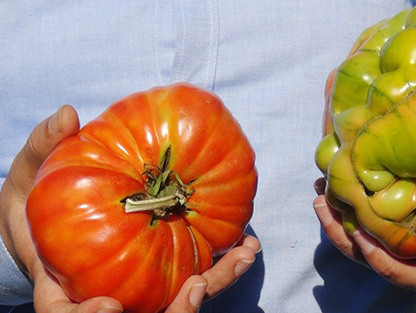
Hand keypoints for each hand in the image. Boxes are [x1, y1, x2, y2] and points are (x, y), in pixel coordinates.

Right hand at [0, 105, 259, 311]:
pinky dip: (222, 266)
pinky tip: (246, 244)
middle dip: (175, 310)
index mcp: (63, 282)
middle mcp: (105, 292)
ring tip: (245, 252)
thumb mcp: (30, 173)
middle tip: (199, 284)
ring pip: (178, 302)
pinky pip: (194, 277)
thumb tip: (67, 114)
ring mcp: (138, 286)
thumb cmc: (34, 197)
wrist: (52, 214)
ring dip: (214, 282)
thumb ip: (44, 146)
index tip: (110, 305)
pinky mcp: (163, 272)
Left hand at [313, 178, 415, 293]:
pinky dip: (339, 204)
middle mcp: (407, 261)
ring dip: (333, 220)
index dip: (383, 263)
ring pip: (354, 241)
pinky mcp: (381, 222)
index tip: (365, 238)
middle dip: (342, 238)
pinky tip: (325, 184)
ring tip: (319, 195)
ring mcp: (391, 242)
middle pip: (368, 259)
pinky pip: (355, 218)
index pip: (404, 276)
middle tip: (327, 207)